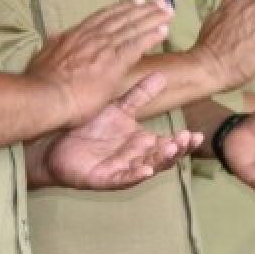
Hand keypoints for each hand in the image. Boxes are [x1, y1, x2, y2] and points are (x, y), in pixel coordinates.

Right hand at [26, 0, 170, 125]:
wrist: (44, 97)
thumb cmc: (40, 83)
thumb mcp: (42, 57)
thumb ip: (52, 45)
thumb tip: (53, 34)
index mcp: (75, 35)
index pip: (103, 17)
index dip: (121, 8)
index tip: (136, 1)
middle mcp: (91, 37)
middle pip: (122, 18)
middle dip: (143, 9)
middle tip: (159, 3)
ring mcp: (103, 48)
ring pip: (133, 28)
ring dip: (152, 18)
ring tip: (168, 12)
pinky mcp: (113, 63)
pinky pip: (137, 45)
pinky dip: (151, 36)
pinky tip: (163, 31)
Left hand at [37, 73, 202, 189]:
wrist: (56, 143)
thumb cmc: (89, 128)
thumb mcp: (119, 108)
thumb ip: (140, 94)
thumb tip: (162, 74)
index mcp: (141, 142)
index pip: (168, 143)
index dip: (183, 142)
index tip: (198, 134)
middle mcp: (135, 158)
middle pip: (162, 157)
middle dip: (177, 151)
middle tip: (188, 140)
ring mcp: (121, 169)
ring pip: (147, 168)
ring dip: (160, 161)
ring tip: (172, 150)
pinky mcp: (104, 179)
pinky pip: (122, 179)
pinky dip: (135, 176)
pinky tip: (145, 171)